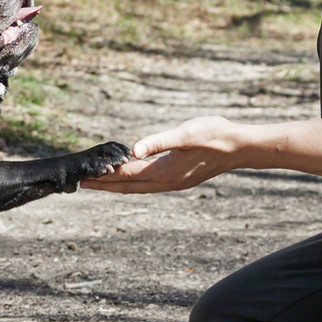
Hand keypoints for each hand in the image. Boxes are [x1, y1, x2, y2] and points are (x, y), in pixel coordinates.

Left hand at [80, 116, 239, 193]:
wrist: (239, 147)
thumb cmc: (214, 136)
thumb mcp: (185, 134)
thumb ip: (158, 142)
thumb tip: (133, 150)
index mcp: (164, 171)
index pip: (126, 174)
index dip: (104, 174)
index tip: (85, 175)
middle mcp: (166, 182)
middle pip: (127, 186)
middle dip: (104, 185)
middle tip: (82, 183)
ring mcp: (173, 183)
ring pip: (137, 187)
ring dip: (117, 185)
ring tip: (99, 183)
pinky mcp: (178, 179)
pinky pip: (148, 185)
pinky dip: (133, 182)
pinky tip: (129, 178)